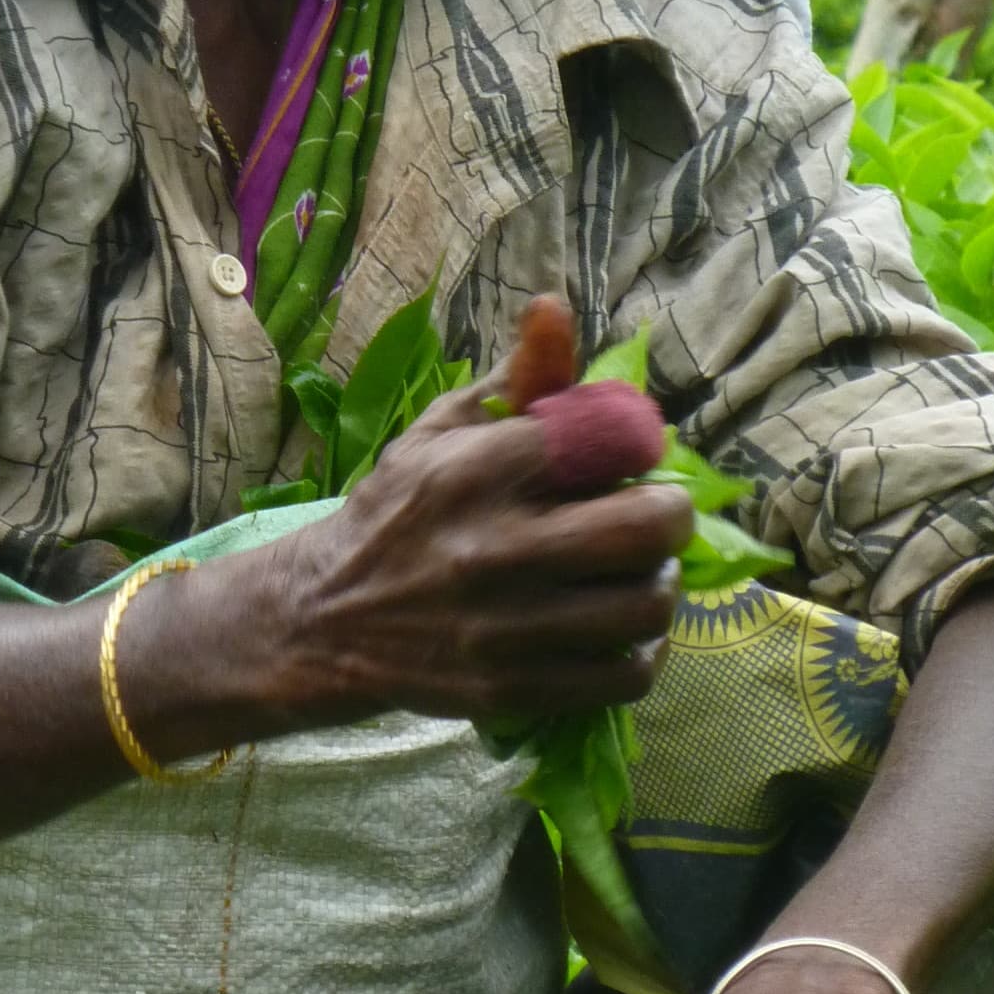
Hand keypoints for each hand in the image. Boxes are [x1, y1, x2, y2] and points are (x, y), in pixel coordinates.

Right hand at [262, 359, 692, 728]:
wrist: (324, 619)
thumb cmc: (396, 513)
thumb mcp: (439, 432)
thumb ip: (513, 377)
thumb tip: (555, 305)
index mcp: (480, 469)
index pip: (614, 440)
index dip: (642, 446)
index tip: (630, 458)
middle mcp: (496, 547)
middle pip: (649, 527)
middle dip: (670, 516)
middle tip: (653, 518)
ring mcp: (507, 626)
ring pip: (647, 605)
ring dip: (659, 585)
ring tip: (637, 574)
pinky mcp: (513, 688)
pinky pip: (626, 675)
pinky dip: (643, 652)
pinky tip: (623, 631)